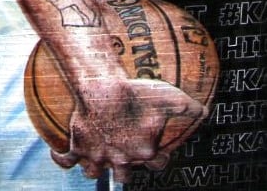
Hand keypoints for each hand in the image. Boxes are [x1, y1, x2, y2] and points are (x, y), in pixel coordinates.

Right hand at [53, 77, 205, 181]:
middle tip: (124, 155)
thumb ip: (189, 107)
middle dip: (125, 171)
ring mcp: (97, 156)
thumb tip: (205, 111)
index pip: (157, 165)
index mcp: (144, 152)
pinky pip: (65, 160)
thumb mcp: (169, 98)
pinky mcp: (78, 146)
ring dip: (96, 168)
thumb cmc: (137, 94)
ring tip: (97, 157)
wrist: (104, 89)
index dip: (158, 159)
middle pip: (124, 178)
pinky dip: (62, 159)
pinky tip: (60, 155)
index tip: (157, 150)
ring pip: (94, 173)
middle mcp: (121, 159)